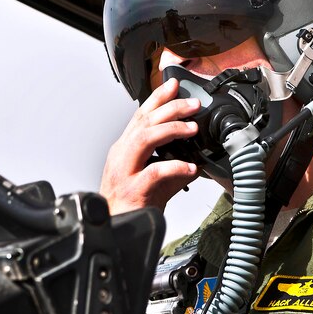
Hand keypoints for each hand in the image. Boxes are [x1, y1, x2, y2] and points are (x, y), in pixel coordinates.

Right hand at [100, 78, 201, 214]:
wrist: (116, 229)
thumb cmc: (132, 205)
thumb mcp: (152, 180)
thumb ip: (171, 166)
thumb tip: (196, 159)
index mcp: (124, 149)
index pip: (140, 116)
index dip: (157, 98)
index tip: (174, 84)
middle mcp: (122, 155)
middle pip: (144, 121)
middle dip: (170, 108)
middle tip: (193, 104)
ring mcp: (125, 172)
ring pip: (144, 139)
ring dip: (171, 130)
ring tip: (192, 128)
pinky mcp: (133, 190)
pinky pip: (155, 172)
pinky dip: (175, 167)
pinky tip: (190, 167)